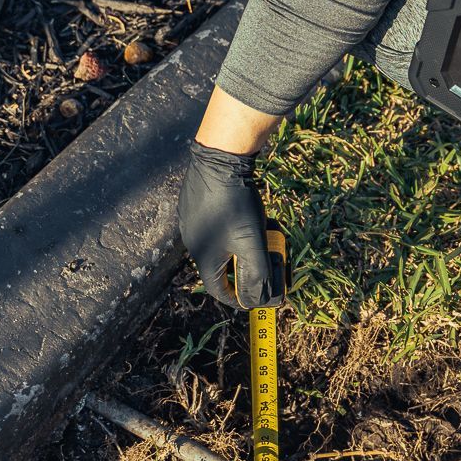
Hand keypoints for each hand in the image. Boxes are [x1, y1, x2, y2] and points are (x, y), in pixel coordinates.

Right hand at [178, 141, 279, 308]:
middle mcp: (194, 242)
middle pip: (222, 268)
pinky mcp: (198, 205)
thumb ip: (258, 275)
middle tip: (266, 266)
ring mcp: (194, 222)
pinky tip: (252, 220)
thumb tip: (263, 300)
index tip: (255, 299)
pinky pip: (220, 227)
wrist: (220, 160)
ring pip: (223, 246)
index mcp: (203, 257)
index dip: (238, 298)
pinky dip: (238, 231)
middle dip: (246, 271)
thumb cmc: (235, 205)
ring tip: (265, 240)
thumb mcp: (252, 244)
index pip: (218, 290)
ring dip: (245, 248)